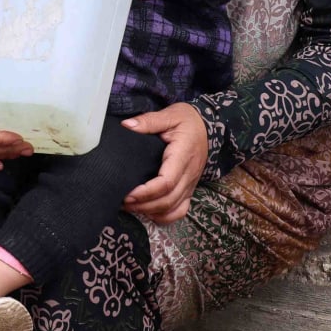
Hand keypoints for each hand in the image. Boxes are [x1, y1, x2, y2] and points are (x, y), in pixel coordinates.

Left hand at [121, 102, 207, 222]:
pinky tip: (148, 212)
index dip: (147, 192)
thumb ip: (149, 121)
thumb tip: (126, 126)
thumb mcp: (170, 114)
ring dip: (151, 212)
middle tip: (122, 202)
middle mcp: (189, 174)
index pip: (167, 182)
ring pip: (174, 208)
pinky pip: (180, 210)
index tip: (128, 194)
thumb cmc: (188, 121)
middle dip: (144, 205)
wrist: (208, 127)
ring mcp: (191, 184)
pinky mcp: (190, 189)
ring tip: (130, 208)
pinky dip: (164, 216)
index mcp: (183, 155)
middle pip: (168, 199)